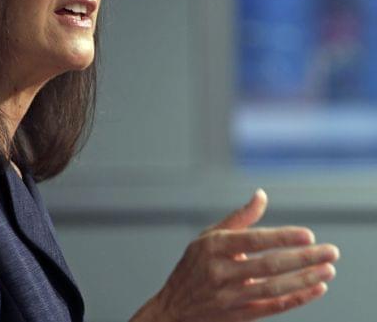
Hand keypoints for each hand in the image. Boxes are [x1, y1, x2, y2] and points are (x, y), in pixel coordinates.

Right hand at [130, 189, 339, 321]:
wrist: (174, 307)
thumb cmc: (195, 265)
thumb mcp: (208, 237)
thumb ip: (238, 218)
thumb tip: (261, 195)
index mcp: (213, 246)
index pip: (254, 240)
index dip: (282, 237)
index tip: (309, 234)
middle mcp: (220, 271)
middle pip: (268, 265)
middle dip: (303, 258)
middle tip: (330, 251)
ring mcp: (229, 296)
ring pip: (273, 288)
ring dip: (304, 279)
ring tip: (328, 270)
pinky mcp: (238, 315)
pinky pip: (272, 308)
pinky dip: (296, 299)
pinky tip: (316, 288)